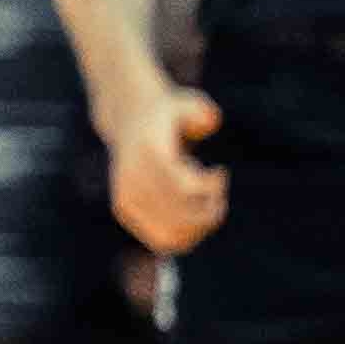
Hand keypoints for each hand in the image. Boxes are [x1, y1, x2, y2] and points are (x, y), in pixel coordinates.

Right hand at [107, 84, 227, 252]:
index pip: (184, 187)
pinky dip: (186, 234)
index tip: (220, 172)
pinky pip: (162, 239)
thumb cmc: (167, 115)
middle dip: (210, 211)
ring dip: (200, 227)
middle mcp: (131, 178)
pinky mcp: (124, 209)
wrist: (128, 119)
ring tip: (207, 205)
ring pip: (173, 236)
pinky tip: (192, 213)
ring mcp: (125, 196)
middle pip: (181, 217)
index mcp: (147, 152)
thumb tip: (208, 124)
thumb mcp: (186, 104)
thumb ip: (200, 111)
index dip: (210, 188)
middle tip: (218, 192)